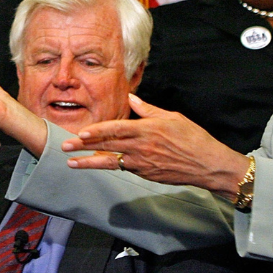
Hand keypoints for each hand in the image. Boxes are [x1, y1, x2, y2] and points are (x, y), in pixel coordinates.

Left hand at [61, 93, 249, 198]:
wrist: (208, 165)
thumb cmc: (193, 138)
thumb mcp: (171, 117)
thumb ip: (147, 110)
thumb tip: (131, 99)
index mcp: (146, 130)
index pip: (116, 129)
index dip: (97, 131)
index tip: (81, 133)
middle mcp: (141, 147)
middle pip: (107, 146)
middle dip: (84, 147)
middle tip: (65, 147)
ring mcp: (142, 163)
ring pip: (110, 162)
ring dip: (89, 163)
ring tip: (72, 163)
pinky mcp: (146, 174)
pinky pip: (124, 168)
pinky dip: (110, 166)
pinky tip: (97, 164)